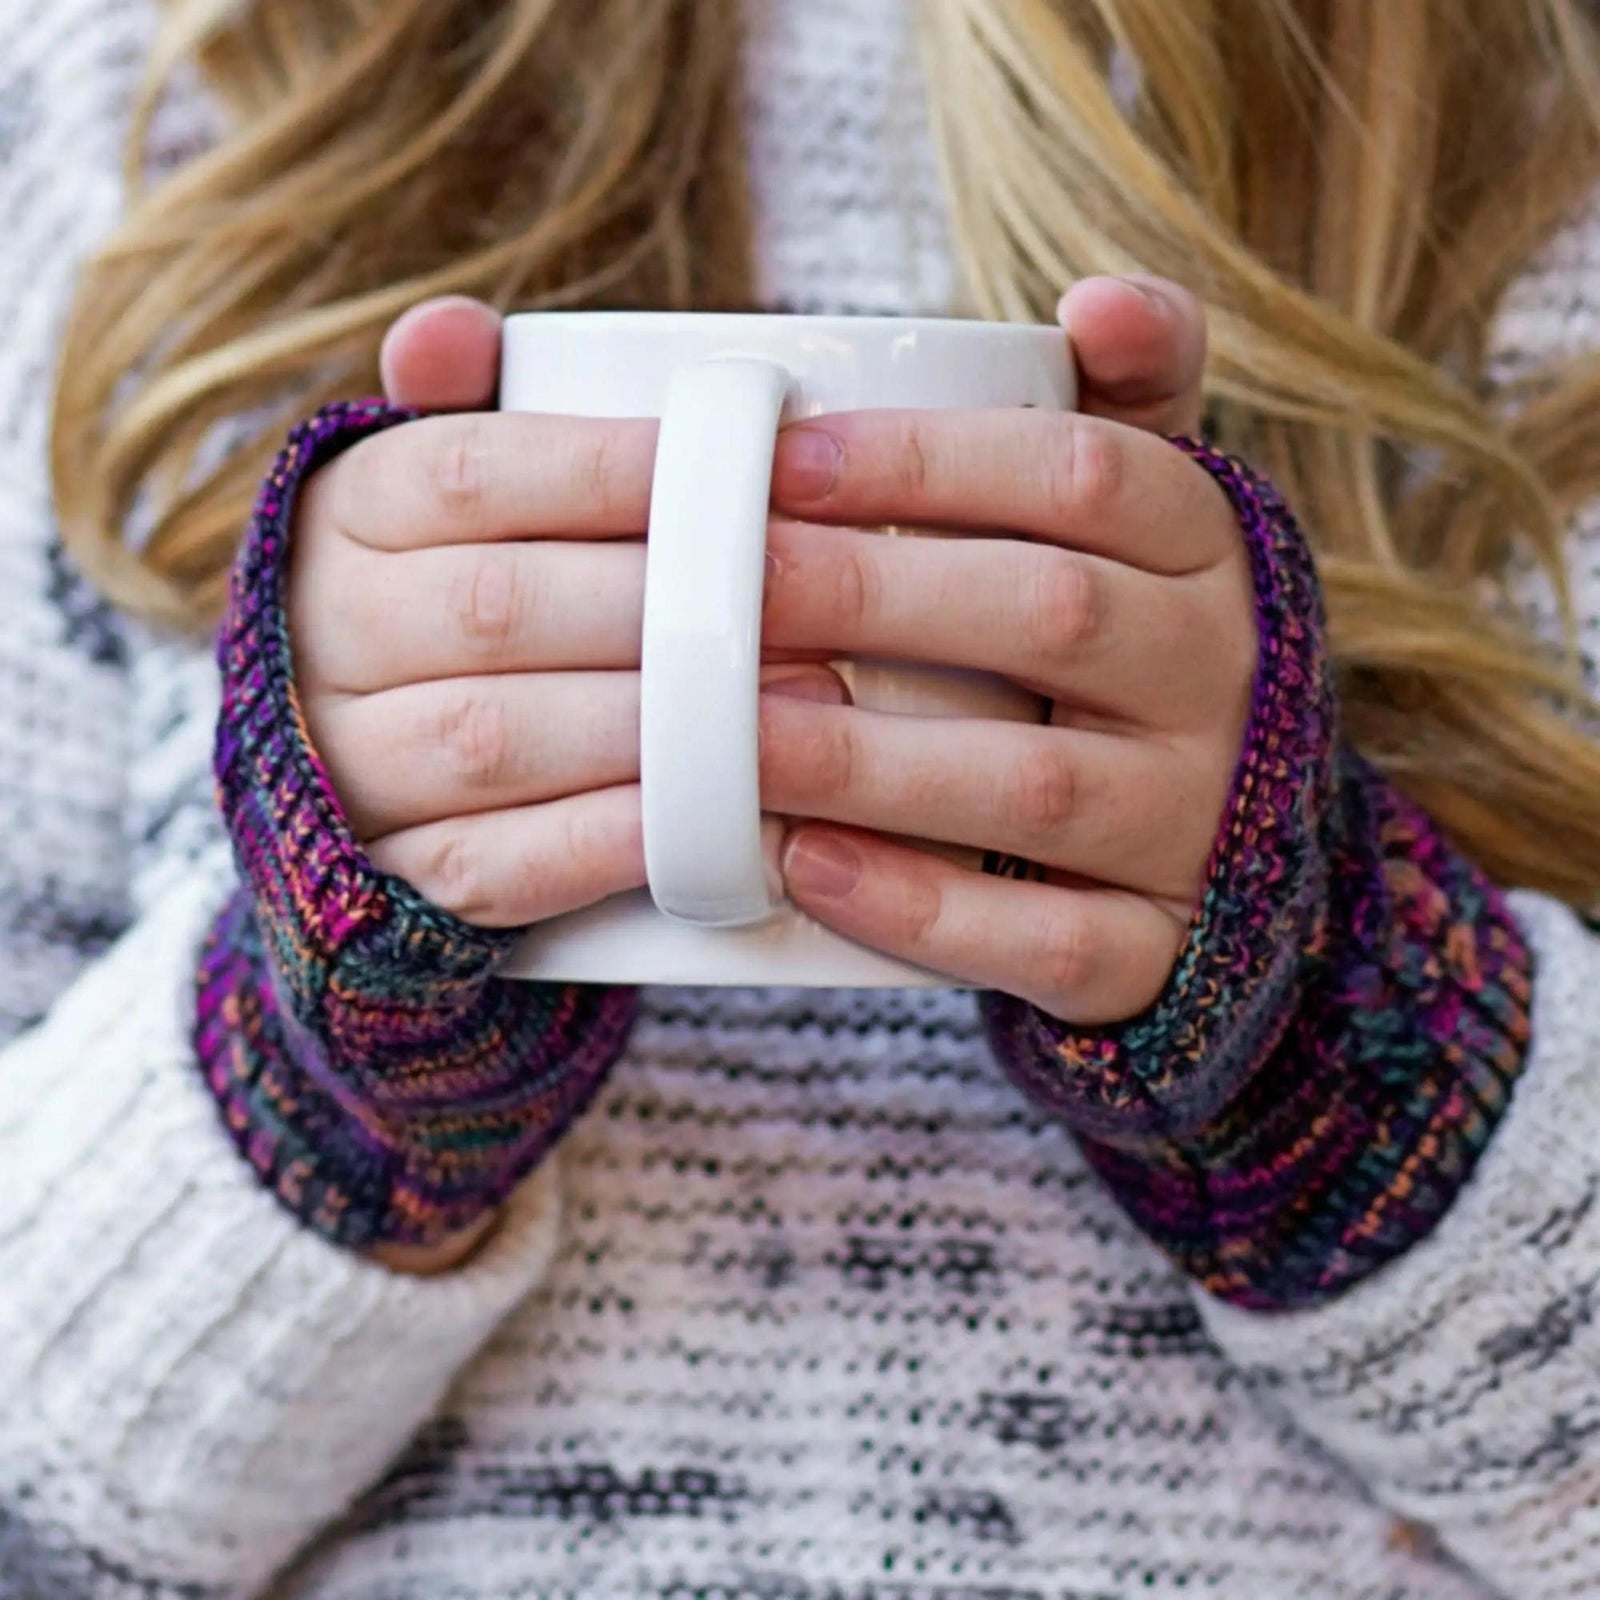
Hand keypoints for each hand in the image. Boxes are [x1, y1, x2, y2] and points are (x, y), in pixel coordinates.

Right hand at [291, 298, 852, 927]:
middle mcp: (326, 638)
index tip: (737, 464)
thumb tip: (454, 331)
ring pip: (499, 737)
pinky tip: (721, 818)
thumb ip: (457, 411)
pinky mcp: (398, 881)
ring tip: (799, 702)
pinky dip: (616, 841)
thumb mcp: (432, 498)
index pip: (465, 473)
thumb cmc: (449, 600)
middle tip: (803, 595)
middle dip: (661, 602)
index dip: (606, 470)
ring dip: (657, 721)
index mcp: (342, 517)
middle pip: (497, 606)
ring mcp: (351, 768)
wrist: (352, 773)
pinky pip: (502, 865)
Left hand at [760, 278, 1256, 1024]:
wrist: (1213, 849)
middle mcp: (1223, 677)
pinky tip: (802, 866)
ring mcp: (1200, 824)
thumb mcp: (1142, 524)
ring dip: (871, 757)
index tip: (774, 459)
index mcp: (1211, 549)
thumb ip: (1118, 406)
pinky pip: (1051, 941)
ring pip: (1040, 785)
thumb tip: (1098, 298)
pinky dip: (924, 910)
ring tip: (727, 734)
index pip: (1083, 470)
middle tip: (714, 589)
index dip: (926, 460)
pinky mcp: (1162, 951)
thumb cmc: (1117, 650)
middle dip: (868, 594)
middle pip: (1048, 613)